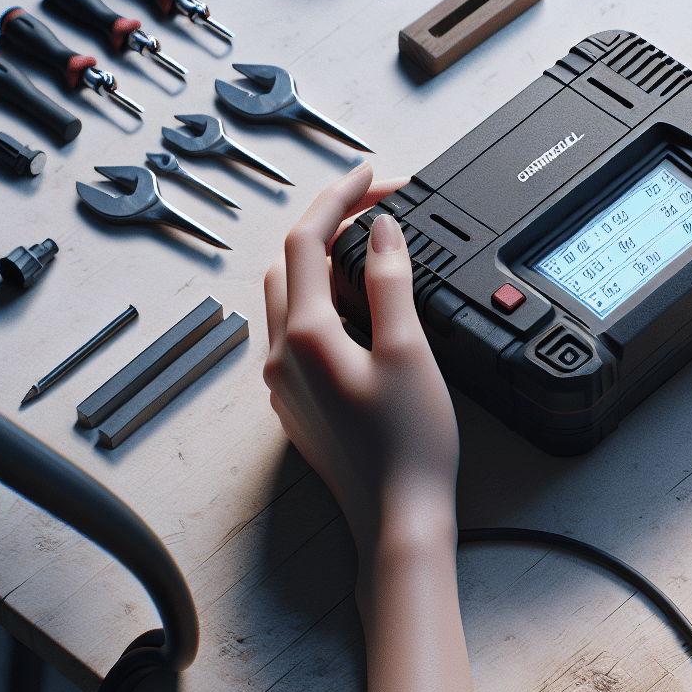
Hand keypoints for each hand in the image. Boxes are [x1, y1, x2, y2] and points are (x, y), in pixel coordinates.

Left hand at [262, 163, 457, 557]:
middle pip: (289, 264)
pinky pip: (300, 333)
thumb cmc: (408, 445)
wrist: (398, 516)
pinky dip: (325, 303)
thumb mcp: (408, 350)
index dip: (339, 197)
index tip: (370, 175)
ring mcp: (286, 382)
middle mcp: (282, 357)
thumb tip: (382, 230)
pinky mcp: (299, 402)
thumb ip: (390, 281)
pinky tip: (362, 309)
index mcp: (305, 336)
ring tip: (374, 251)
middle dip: (328, 226)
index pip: (307, 240)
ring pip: (290, 298)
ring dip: (323, 264)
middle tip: (378, 208)